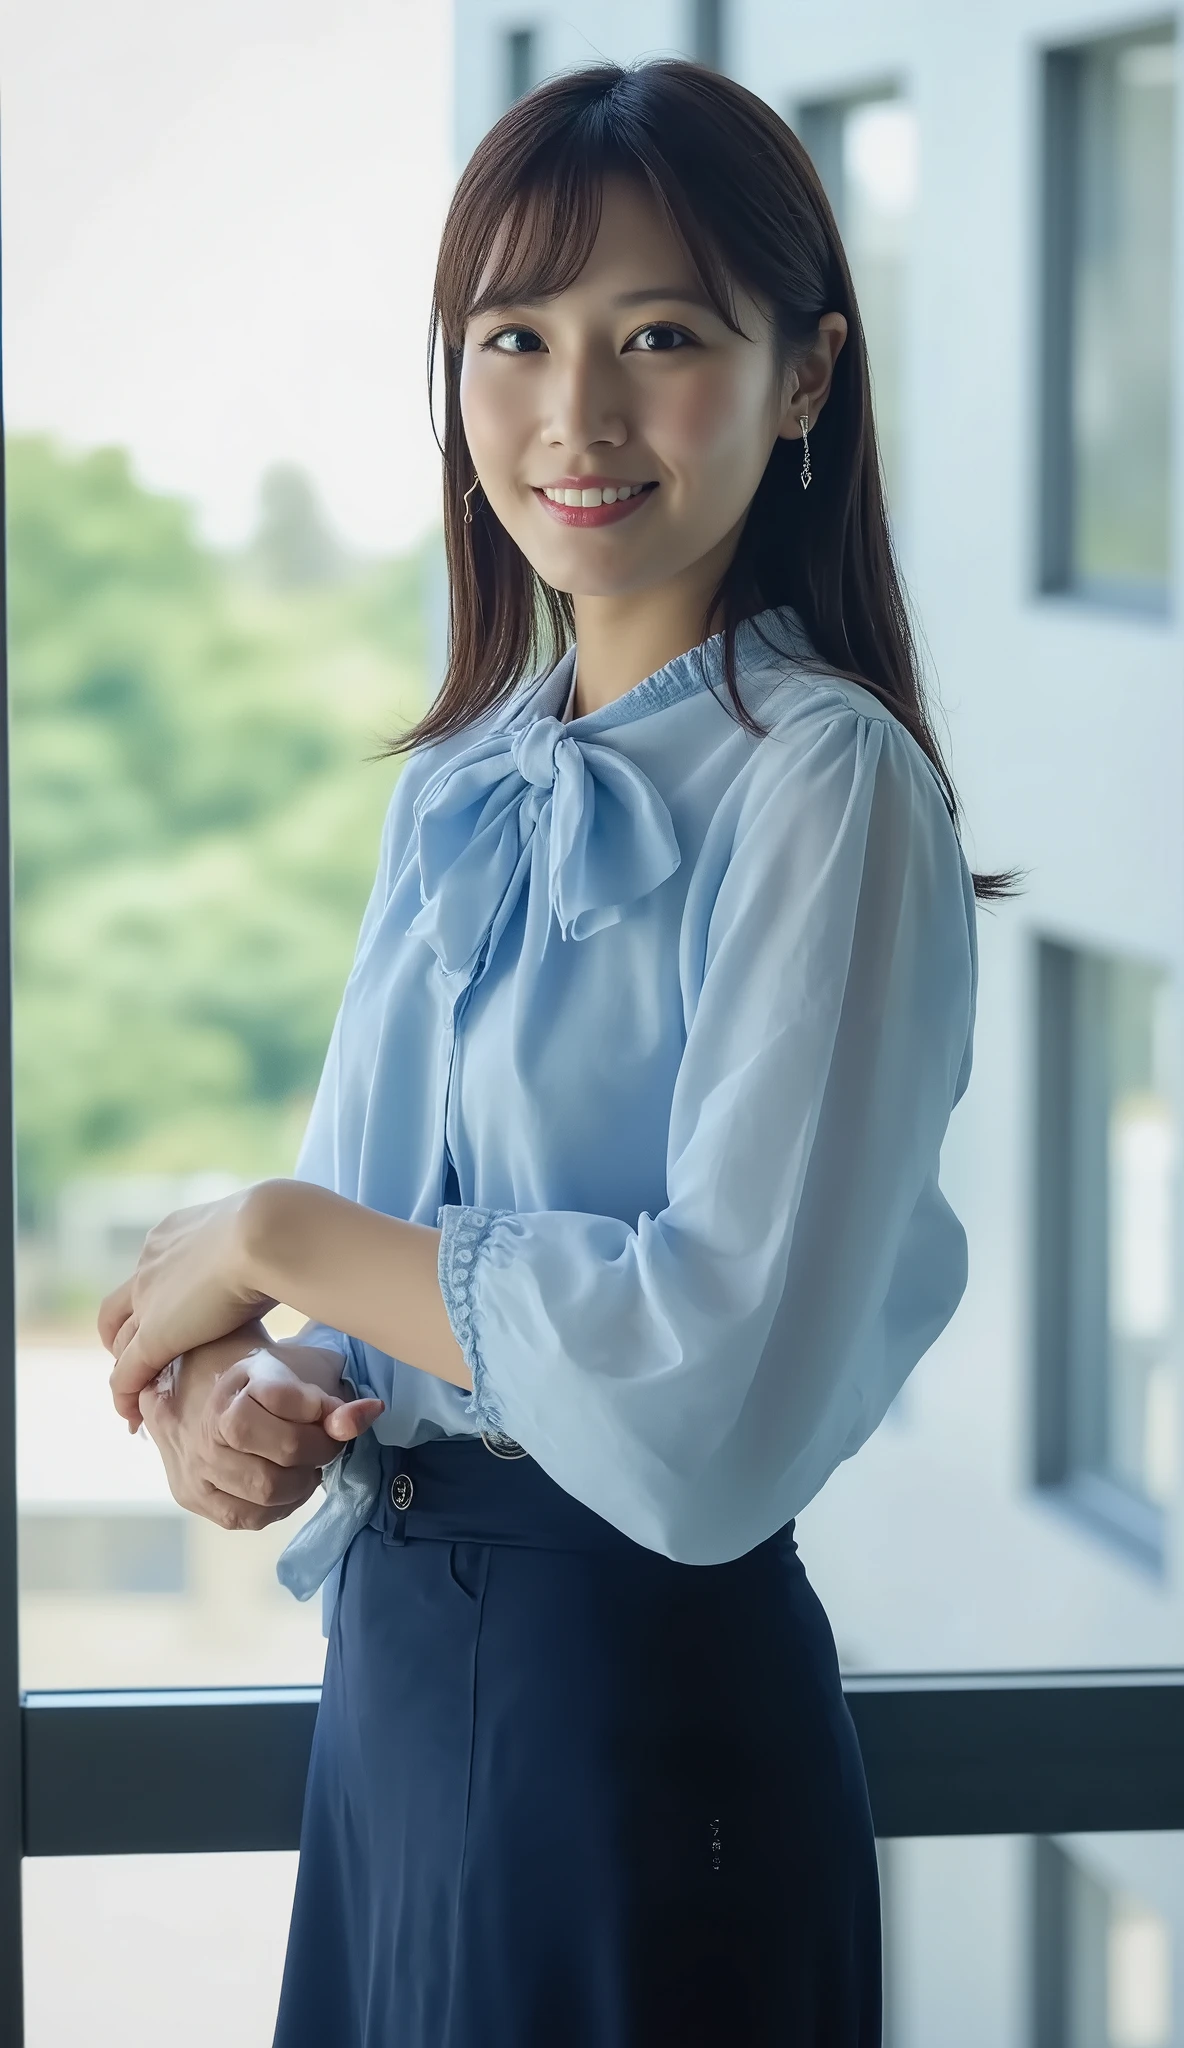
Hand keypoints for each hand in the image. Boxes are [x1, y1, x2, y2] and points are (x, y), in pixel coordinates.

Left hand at [99, 1187, 275, 1425]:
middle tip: (139, 1361)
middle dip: (124, 1336)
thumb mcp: (259, 1239)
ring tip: (135, 1396)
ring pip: (120, 1342)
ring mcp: (147, 1300)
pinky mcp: (154, 1335)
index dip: (153, 1302)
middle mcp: (151, 1263)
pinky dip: (125, 1395)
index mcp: (175, 1235)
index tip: (171, 1320)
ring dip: (124, 1369)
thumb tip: (285, 1260)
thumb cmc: (280, 1231)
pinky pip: (126, 1374)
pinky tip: (132, 1416)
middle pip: (122, 1307)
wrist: (268, 1233)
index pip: (150, 1274)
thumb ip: (259, 1253)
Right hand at [138, 1329, 384, 1531]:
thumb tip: (369, 1414)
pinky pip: (249, 1517)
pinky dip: (278, 1506)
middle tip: (325, 1443)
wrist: (204, 1393)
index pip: (284, 1397)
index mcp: (236, 1384)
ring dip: (302, 1481)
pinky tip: (283, 1485)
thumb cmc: (263, 1381)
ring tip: (303, 1465)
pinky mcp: (195, 1497)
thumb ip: (332, 1395)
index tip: (326, 1407)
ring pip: (269, 1490)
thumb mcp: (298, 1371)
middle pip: (287, 1449)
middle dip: (320, 1449)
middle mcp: (211, 1426)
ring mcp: (199, 1465)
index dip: (318, 1406)